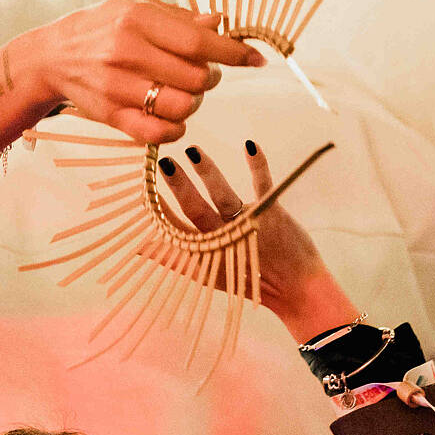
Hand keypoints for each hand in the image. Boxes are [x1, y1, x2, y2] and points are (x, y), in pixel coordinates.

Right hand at [21, 0, 265, 145]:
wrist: (51, 57)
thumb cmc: (99, 28)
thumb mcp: (134, 8)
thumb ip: (177, 17)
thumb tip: (218, 22)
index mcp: (136, 20)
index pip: (198, 41)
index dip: (234, 52)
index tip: (256, 59)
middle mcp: (126, 53)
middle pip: (196, 78)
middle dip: (211, 78)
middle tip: (204, 73)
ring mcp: (117, 87)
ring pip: (182, 106)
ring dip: (195, 103)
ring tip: (186, 93)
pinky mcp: (111, 115)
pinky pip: (158, 133)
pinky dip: (176, 128)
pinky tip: (173, 116)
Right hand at [155, 142, 358, 343]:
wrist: (295, 288)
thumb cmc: (245, 278)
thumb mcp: (205, 273)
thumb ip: (171, 258)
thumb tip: (138, 247)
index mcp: (206, 251)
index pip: (177, 228)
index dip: (160, 210)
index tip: (144, 189)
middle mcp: (224, 238)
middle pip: (197, 210)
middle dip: (180, 187)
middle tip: (163, 164)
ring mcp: (248, 225)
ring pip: (224, 196)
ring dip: (208, 172)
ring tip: (193, 151)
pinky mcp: (273, 214)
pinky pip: (264, 185)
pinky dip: (258, 165)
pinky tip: (250, 145)